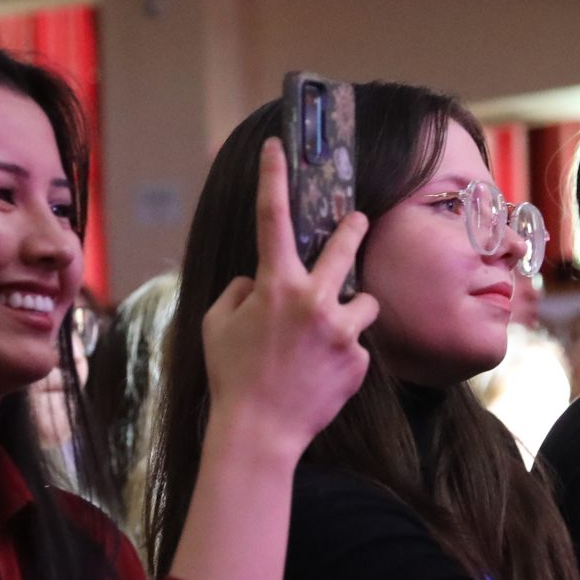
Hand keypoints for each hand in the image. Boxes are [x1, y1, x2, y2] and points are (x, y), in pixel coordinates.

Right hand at [198, 140, 379, 459]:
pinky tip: (323, 375)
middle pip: (345, 246)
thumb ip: (239, 291)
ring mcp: (342, 330)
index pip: (271, 217)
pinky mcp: (360, 360)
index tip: (277, 146)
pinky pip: (357, 344)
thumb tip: (259, 280)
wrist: (259, 433)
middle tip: (358, 220)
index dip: (273, 177)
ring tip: (331, 331)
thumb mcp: (216, 325)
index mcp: (275, 285)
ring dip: (350, 309)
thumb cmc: (231, 376)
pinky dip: (343, 354)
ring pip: (364, 301)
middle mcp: (315, 300)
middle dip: (353, 228)